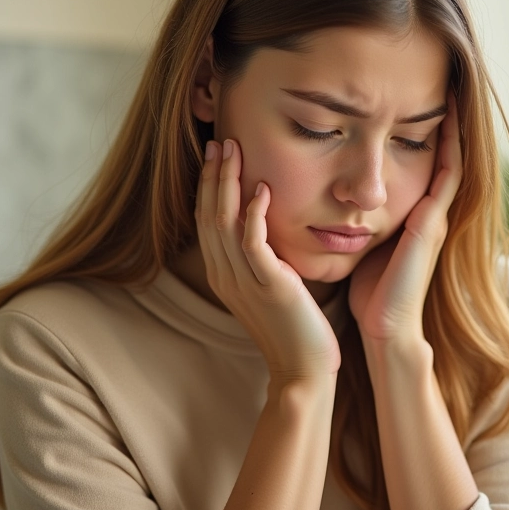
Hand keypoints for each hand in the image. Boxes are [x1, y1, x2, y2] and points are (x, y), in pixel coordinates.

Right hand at [195, 138, 341, 381]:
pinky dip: (254, 212)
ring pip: (224, 222)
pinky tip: (262, 188)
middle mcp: (225, 275)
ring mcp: (244, 281)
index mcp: (222, 274)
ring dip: (227, 183)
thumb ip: (258, 257)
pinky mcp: (269, 285)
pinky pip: (253, 241)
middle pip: (208, 215)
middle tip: (220, 141)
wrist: (303, 368)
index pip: (205, 220)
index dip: (207, 186)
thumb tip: (261, 224)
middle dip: (212, 175)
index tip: (215, 156)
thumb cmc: (292, 326)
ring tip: (234, 150)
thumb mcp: (267, 286)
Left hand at [348, 92, 462, 343]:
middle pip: (441, 156)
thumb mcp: (365, 246)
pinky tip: (448, 118)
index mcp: (414, 216)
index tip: (413, 102)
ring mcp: (435, 216)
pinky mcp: (433, 223)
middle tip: (445, 84)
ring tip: (453, 90)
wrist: (385, 325)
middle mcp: (430, 212)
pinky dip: (450, 147)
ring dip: (452, 127)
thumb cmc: (370, 292)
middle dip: (443, 122)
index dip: (424, 134)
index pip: (423, 165)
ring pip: (450, 159)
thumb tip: (334, 201)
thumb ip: (361, 223)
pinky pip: (448, 176)